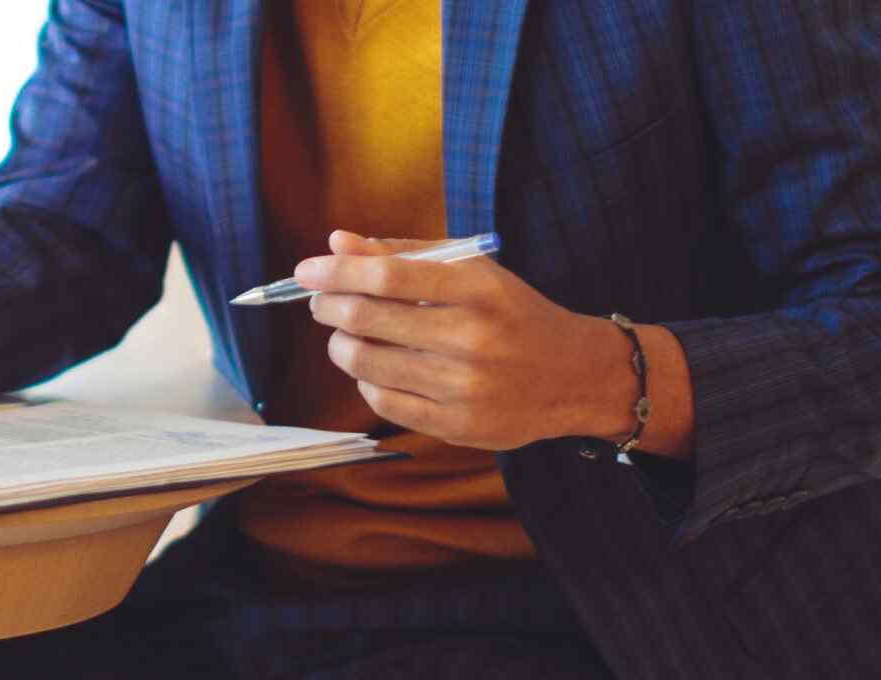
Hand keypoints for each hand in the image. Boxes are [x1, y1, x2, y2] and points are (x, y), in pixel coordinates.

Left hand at [296, 230, 638, 450]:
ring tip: (348, 335)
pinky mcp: (456, 425)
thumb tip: (337, 242)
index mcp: (477, 290)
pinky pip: (383, 402)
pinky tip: (376, 369)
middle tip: (321, 302)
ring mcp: (463, 387)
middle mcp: (471, 338)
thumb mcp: (473, 272)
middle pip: (366, 319)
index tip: (305, 270)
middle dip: (328, 307)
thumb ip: (404, 254)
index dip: (336, 272)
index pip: (386, 275)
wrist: (575, 376)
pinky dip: (366, 382)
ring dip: (341, 346)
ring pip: (366, 364)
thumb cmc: (514, 314)